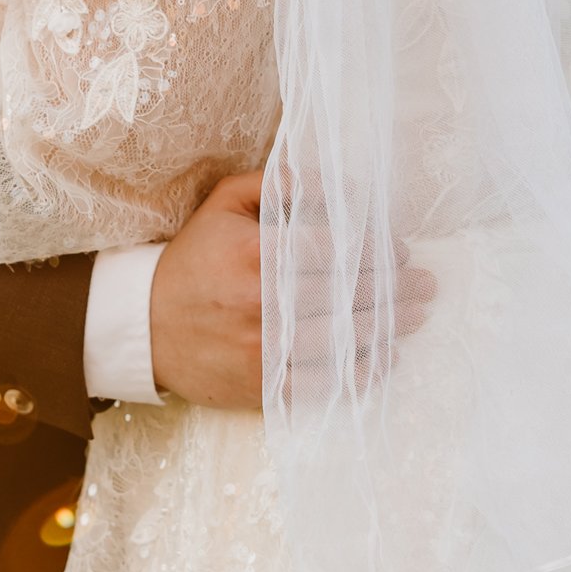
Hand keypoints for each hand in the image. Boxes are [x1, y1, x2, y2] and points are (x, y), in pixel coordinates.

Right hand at [149, 164, 438, 408]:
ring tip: (417, 314)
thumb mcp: (225, 203)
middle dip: (394, 287)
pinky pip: (323, 384)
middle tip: (424, 282)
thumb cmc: (195, 258)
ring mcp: (262, 350)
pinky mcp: (263, 387)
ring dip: (389, 328)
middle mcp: (259, 304)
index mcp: (252, 253)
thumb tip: (340, 185)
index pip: (332, 249)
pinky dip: (359, 373)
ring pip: (342, 340)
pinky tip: (384, 358)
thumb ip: (281, 184)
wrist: (146, 326)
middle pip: (345, 295)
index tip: (398, 248)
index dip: (374, 248)